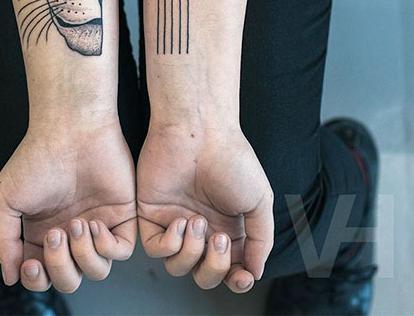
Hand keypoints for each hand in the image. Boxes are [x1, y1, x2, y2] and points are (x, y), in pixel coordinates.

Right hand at [0, 120, 135, 292]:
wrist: (70, 131)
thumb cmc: (36, 158)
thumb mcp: (5, 199)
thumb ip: (3, 241)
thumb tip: (10, 276)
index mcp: (43, 231)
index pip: (42, 274)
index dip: (36, 278)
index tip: (30, 262)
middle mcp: (71, 233)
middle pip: (69, 279)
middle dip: (60, 267)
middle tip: (55, 234)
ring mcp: (97, 225)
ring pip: (96, 271)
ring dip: (83, 256)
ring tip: (75, 224)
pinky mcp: (121, 215)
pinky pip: (121, 252)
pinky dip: (106, 247)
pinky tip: (93, 223)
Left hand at [137, 121, 273, 291]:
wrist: (200, 132)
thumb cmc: (232, 159)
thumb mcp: (259, 200)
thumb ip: (260, 239)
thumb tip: (256, 273)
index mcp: (228, 227)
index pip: (230, 270)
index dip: (236, 281)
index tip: (242, 277)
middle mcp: (202, 228)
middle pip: (204, 274)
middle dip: (214, 267)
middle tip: (219, 238)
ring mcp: (176, 222)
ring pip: (179, 267)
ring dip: (192, 253)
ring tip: (199, 222)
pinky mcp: (152, 213)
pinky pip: (156, 248)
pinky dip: (170, 244)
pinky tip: (180, 222)